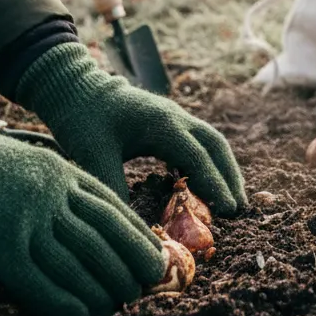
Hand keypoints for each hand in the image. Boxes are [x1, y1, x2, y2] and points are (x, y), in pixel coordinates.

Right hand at [0, 96, 165, 315]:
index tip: (153, 254)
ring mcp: (27, 223)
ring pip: (78, 263)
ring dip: (102, 289)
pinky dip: (66, 302)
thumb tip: (82, 214)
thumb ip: (57, 183)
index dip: (136, 235)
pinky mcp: (0, 250)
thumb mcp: (28, 159)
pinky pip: (41, 283)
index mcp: (61, 172)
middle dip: (128, 266)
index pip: (112, 207)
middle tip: (144, 288)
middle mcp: (52, 196)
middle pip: (103, 237)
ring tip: (116, 306)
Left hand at [17, 43, 246, 215]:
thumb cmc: (82, 120)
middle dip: (231, 176)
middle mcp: (174, 117)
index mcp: (160, 124)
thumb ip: (113, 188)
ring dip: (224, 168)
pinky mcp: (167, 122)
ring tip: (233, 200)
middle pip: (216, 145)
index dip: (215, 184)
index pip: (197, 156)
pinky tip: (206, 186)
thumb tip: (132, 227)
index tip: (228, 211)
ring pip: (211, 142)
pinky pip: (197, 142)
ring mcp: (173, 117)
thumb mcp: (92, 156)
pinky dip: (208, 163)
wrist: (76, 88)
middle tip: (240, 209)